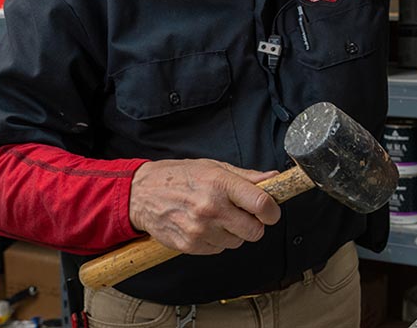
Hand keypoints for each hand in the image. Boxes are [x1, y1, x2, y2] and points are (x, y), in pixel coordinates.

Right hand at [128, 159, 281, 254]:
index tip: (271, 211)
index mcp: (220, 184)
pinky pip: (219, 250)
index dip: (273, 211)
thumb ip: (247, 176)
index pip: (261, 204)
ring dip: (234, 232)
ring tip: (217, 216)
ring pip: (237, 242)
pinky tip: (205, 225)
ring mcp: (200, 229)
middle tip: (244, 214)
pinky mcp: (190, 245)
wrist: (142, 194)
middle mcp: (211, 208)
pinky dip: (217, 240)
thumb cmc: (179, 177)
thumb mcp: (214, 167)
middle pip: (255, 231)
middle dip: (255, 224)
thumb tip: (274, 178)